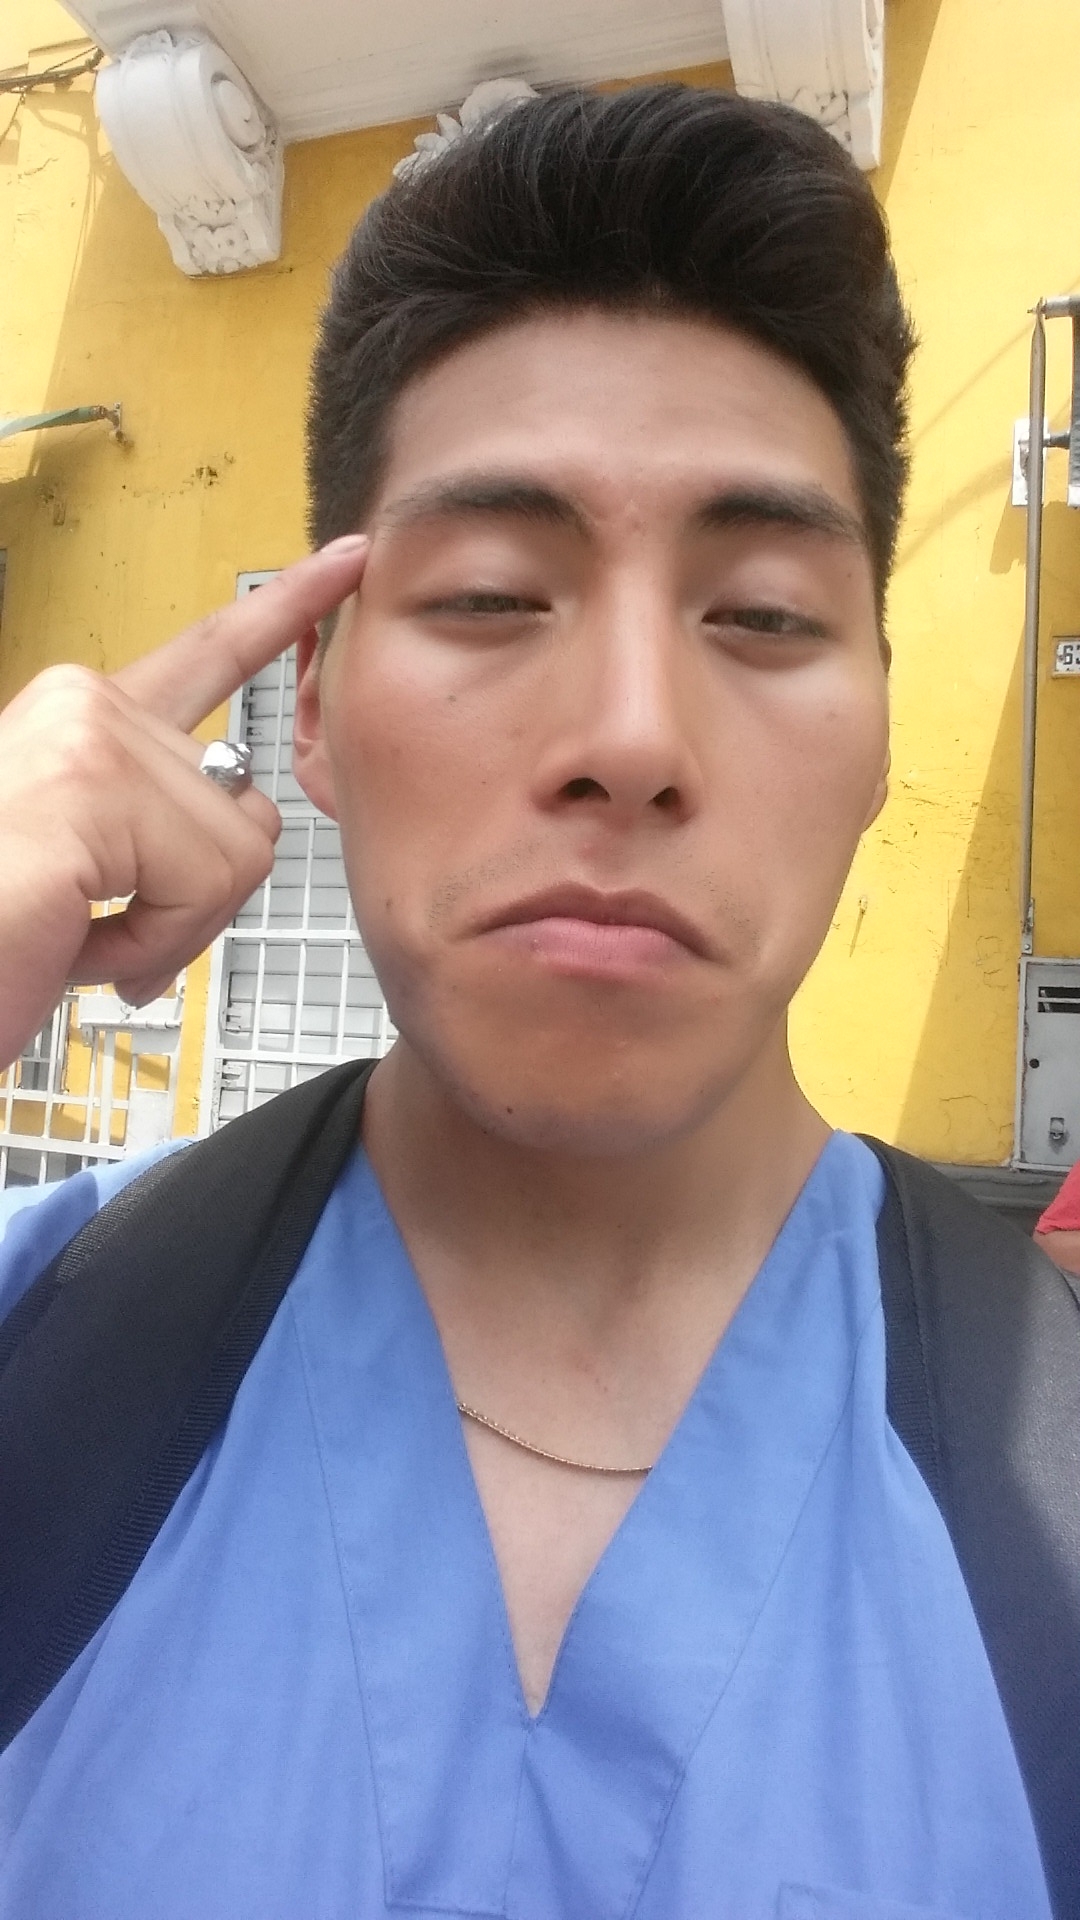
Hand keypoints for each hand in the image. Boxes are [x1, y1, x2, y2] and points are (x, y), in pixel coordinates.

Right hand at [0, 537, 367, 1071]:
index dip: (283, 611)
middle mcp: (85, 704)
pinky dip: (151, 944)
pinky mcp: (94, 785)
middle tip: (91, 922)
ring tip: (70, 931)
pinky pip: (207, 885)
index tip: (345, 562)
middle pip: (245, 810)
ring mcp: (90, 736)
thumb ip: (166, 824)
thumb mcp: (88, 862)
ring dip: (166, 929)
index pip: (207, 655)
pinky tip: (73, 939)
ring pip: (237, 856)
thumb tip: (246, 827)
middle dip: (192, 899)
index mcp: (84, 716)